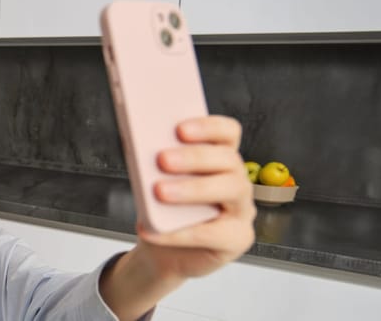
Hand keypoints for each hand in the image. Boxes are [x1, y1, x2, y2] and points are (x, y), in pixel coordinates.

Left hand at [136, 115, 255, 278]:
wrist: (162, 254)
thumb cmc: (163, 213)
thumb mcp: (155, 184)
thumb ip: (155, 166)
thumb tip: (138, 148)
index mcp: (220, 159)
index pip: (227, 133)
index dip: (209, 127)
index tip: (180, 129)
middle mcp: (236, 180)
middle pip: (228, 159)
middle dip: (195, 157)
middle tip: (162, 159)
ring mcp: (241, 210)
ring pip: (230, 189)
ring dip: (193, 188)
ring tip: (159, 191)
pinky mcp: (236, 238)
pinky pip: (212, 233)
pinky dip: (178, 232)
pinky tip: (152, 229)